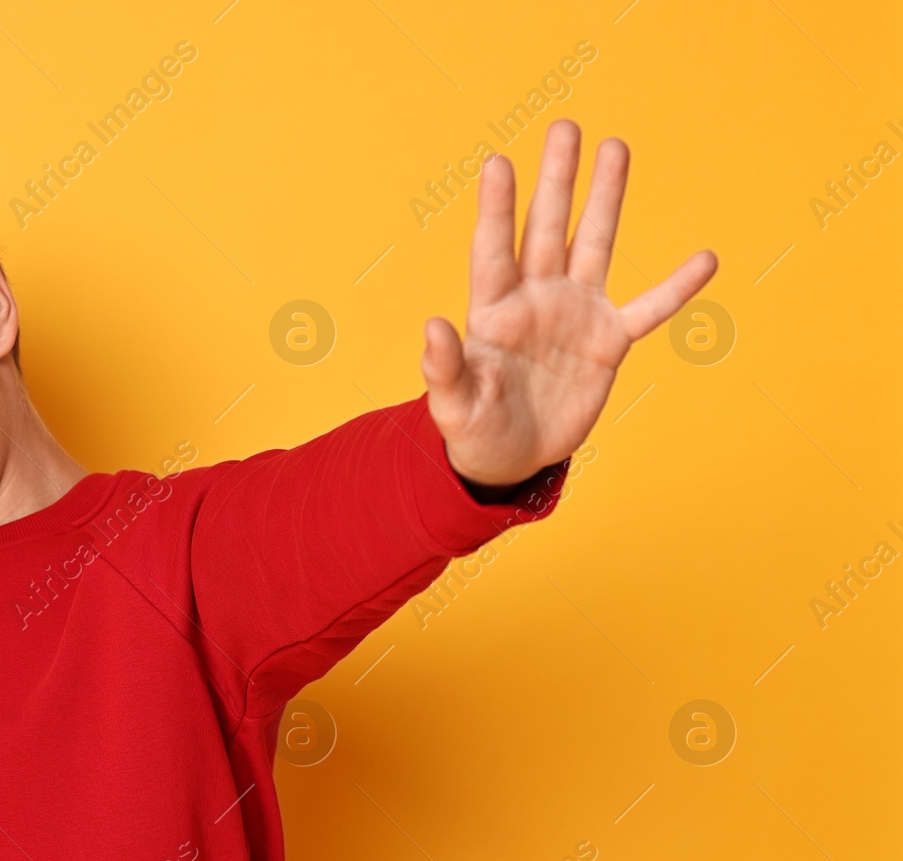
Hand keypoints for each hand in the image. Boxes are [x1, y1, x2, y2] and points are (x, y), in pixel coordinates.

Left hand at [422, 119, 717, 487]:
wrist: (511, 457)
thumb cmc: (474, 429)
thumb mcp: (453, 405)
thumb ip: (443, 367)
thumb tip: (431, 325)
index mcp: (492, 311)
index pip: (493, 250)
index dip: (496, 208)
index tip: (498, 162)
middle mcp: (535, 299)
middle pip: (547, 228)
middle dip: (556, 179)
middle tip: (565, 127)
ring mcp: (574, 314)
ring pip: (594, 245)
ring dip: (605, 199)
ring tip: (615, 147)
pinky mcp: (607, 342)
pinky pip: (649, 309)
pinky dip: (676, 288)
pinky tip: (705, 258)